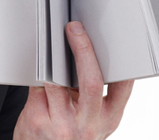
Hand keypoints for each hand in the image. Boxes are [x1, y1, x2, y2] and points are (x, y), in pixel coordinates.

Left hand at [14, 21, 133, 139]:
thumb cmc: (67, 135)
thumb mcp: (90, 121)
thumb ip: (91, 95)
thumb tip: (84, 54)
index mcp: (107, 119)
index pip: (122, 88)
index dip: (120, 63)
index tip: (112, 39)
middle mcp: (88, 124)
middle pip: (91, 81)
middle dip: (83, 50)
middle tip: (74, 29)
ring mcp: (62, 124)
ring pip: (58, 80)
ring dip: (53, 56)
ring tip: (51, 41)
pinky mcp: (37, 120)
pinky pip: (36, 85)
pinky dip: (37, 72)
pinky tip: (37, 64)